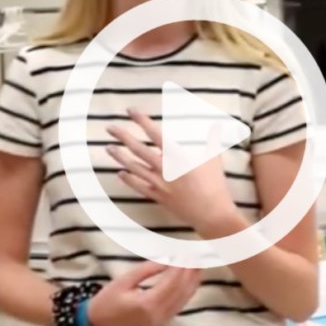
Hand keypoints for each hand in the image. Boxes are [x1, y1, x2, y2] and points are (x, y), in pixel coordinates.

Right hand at [87, 260, 200, 325]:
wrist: (99, 322)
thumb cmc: (108, 298)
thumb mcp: (125, 279)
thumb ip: (148, 269)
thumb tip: (168, 258)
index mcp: (147, 304)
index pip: (171, 282)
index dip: (181, 266)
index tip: (186, 251)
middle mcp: (158, 314)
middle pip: (181, 290)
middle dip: (190, 271)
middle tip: (196, 254)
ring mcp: (162, 320)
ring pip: (184, 298)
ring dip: (193, 280)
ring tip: (198, 263)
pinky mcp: (163, 321)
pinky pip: (180, 304)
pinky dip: (188, 290)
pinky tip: (192, 279)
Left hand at [105, 108, 237, 236]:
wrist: (211, 214)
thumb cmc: (215, 185)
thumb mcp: (214, 160)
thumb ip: (212, 141)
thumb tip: (217, 125)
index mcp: (177, 156)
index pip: (156, 134)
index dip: (142, 121)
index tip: (131, 111)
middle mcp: (164, 168)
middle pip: (139, 150)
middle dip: (123, 137)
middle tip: (110, 128)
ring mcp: (159, 184)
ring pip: (134, 168)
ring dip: (120, 157)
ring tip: (109, 148)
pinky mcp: (158, 197)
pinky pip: (139, 187)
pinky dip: (129, 179)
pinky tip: (120, 173)